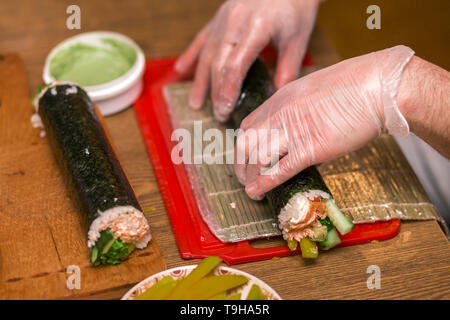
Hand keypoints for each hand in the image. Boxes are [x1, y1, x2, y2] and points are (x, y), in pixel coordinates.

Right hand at [175, 0, 319, 121]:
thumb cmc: (296, 7)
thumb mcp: (298, 39)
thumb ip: (287, 69)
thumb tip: (277, 99)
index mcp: (256, 27)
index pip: (235, 66)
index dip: (227, 91)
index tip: (225, 111)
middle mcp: (235, 21)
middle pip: (218, 63)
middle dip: (216, 92)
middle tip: (217, 115)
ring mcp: (223, 17)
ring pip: (207, 53)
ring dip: (200, 80)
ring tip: (195, 103)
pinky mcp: (219, 15)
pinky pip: (202, 38)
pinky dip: (191, 55)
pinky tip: (181, 70)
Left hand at [235, 45, 414, 198]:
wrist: (378, 87)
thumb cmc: (354, 85)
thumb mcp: (313, 88)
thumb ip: (297, 106)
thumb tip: (293, 123)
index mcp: (281, 97)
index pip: (249, 124)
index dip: (244, 144)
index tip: (246, 156)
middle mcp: (281, 114)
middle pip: (246, 142)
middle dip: (240, 163)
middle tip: (243, 177)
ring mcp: (295, 131)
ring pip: (258, 158)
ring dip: (250, 176)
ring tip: (250, 189)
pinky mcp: (311, 148)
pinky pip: (280, 170)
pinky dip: (264, 183)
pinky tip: (257, 192)